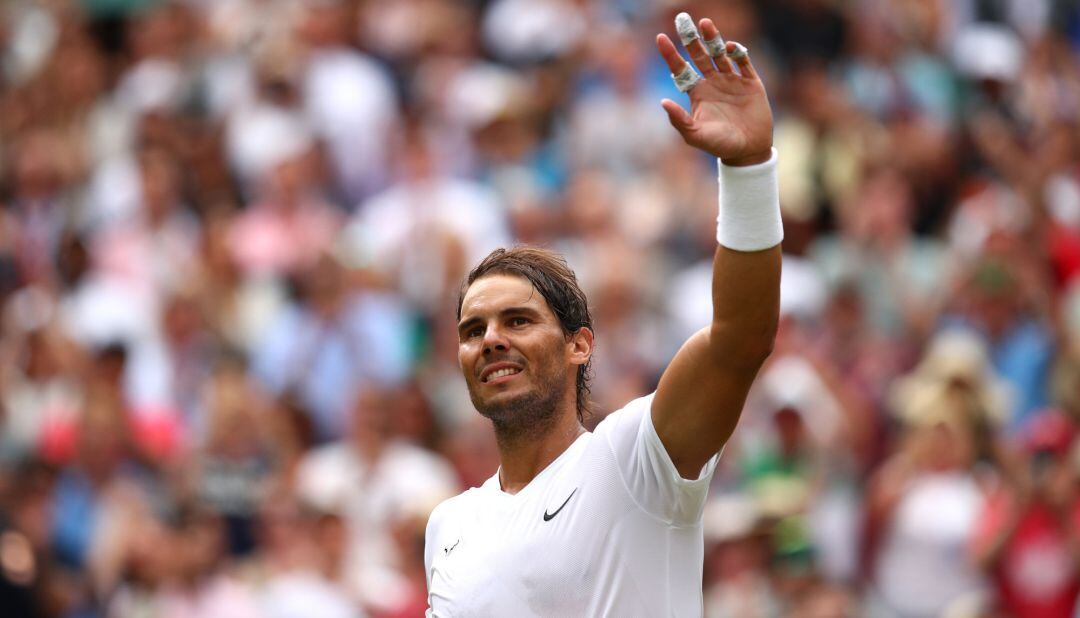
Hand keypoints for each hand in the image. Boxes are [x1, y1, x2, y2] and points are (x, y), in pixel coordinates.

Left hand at [657, 16, 772, 165]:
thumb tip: (663, 102)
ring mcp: (732, 80)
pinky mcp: (751, 82)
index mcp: (697, 93)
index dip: (670, 54)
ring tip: (705, 23)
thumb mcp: (695, 135)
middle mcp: (713, 82)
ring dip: (713, 38)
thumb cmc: (719, 145)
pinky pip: (743, 62)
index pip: (681, 69)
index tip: (660, 37)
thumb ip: (680, 120)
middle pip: (699, 54)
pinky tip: (730, 47)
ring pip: (720, 53)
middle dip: (690, 38)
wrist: (749, 150)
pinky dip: (737, 53)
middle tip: (682, 19)